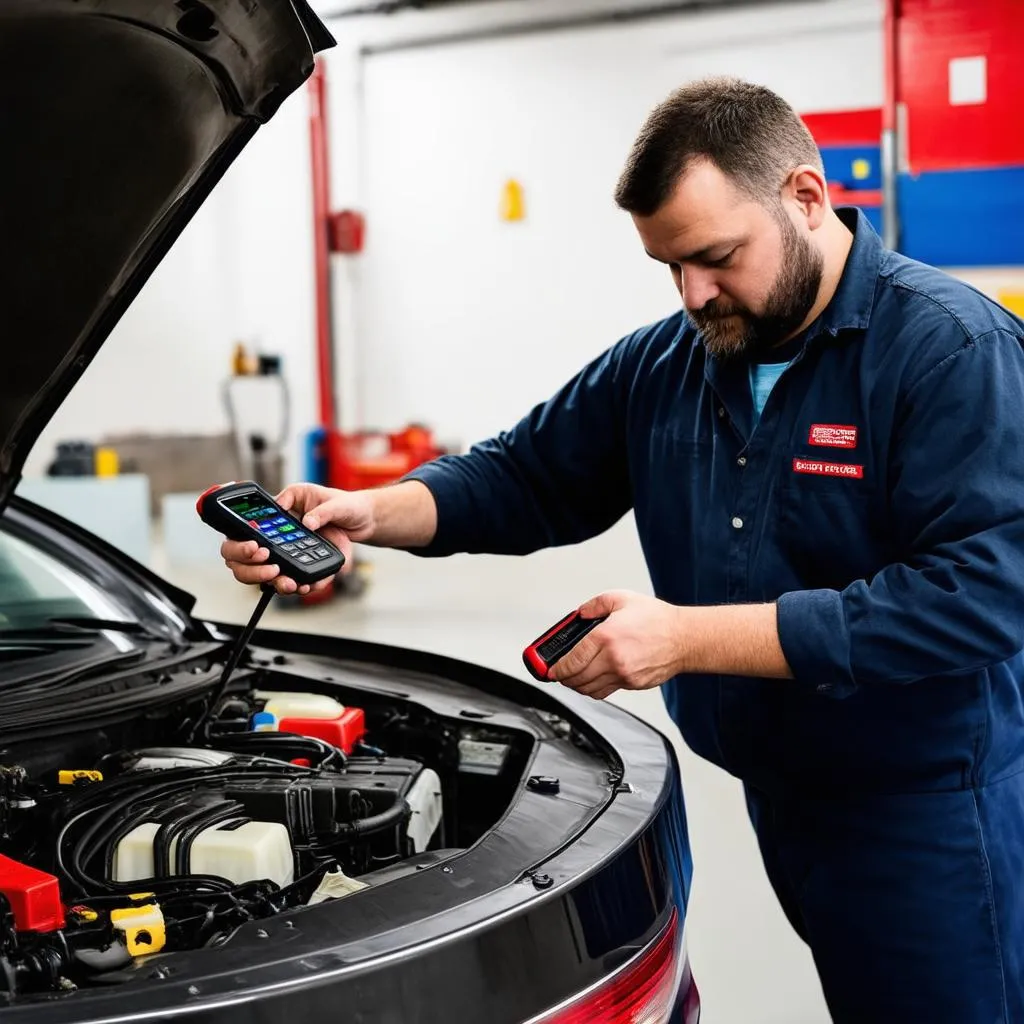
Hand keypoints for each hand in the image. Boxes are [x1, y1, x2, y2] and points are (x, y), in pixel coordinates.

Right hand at [220, 483, 374, 595]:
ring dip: (276, 583)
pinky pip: (297, 583)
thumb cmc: (340, 503)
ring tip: (290, 584)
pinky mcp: (305, 568)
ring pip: (268, 577)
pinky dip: (301, 587)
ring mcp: (289, 556)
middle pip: (246, 563)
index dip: (241, 546)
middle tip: (272, 568)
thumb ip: (311, 505)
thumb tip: (306, 522)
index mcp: (273, 518)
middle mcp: (275, 539)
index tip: (256, 549)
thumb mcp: (325, 497)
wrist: (362, 519)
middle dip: (253, 570)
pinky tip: (306, 586)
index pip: (240, 534)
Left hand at [547, 591, 685, 700]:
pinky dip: (593, 689)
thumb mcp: (621, 599)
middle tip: (557, 673)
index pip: (572, 660)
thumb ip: (594, 605)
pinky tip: (592, 680)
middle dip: (563, 678)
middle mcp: (613, 659)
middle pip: (577, 679)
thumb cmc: (657, 619)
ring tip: (573, 677)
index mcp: (606, 637)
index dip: (555, 668)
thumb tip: (579, 614)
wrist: (684, 638)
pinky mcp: (632, 684)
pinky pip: (605, 692)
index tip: (549, 669)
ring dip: (576, 686)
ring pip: (589, 690)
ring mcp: (623, 675)